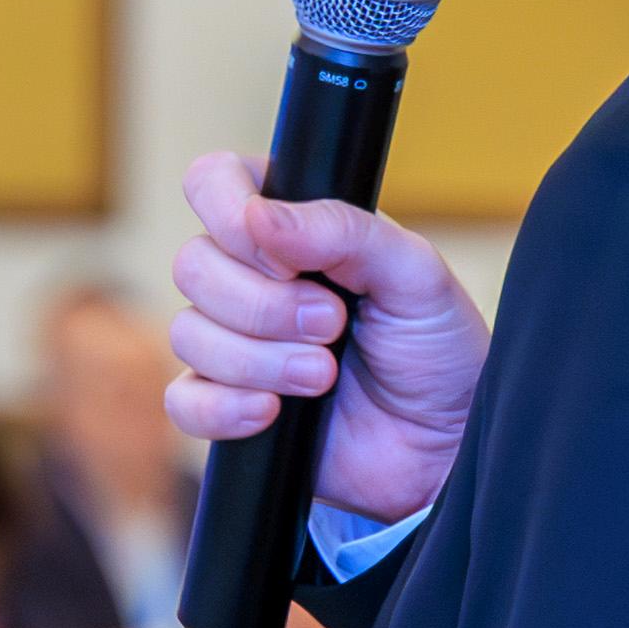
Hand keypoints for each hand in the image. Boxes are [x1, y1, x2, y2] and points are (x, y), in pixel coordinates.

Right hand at [165, 149, 485, 529]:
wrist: (444, 444)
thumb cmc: (437, 349)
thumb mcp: (415, 274)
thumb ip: (344, 232)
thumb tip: (260, 216)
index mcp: (290, 227)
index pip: (214, 183)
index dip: (230, 214)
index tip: (286, 259)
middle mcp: (250, 278)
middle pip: (192, 264)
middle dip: (263, 304)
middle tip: (333, 324)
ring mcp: (232, 343)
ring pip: (188, 334)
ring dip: (259, 360)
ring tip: (324, 376)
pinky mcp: (226, 407)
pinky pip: (184, 402)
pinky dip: (225, 407)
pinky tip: (274, 412)